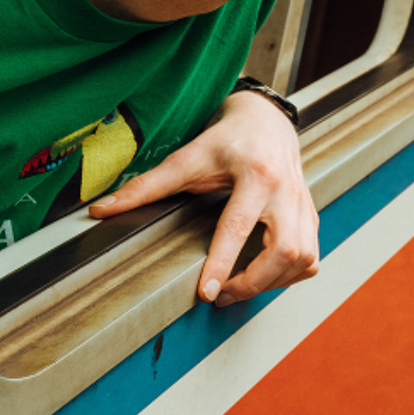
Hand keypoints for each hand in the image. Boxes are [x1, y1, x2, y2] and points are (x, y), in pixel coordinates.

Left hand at [89, 90, 319, 305]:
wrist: (267, 119)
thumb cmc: (229, 138)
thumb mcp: (187, 157)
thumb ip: (146, 187)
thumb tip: (101, 210)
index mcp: (257, 174)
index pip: (239, 226)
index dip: (223, 263)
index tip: (208, 293)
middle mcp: (287, 191)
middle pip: (285, 250)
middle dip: (254, 282)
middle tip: (223, 295)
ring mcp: (303, 204)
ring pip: (304, 257)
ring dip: (275, 282)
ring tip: (242, 287)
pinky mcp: (310, 213)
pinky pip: (311, 254)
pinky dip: (291, 273)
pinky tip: (267, 274)